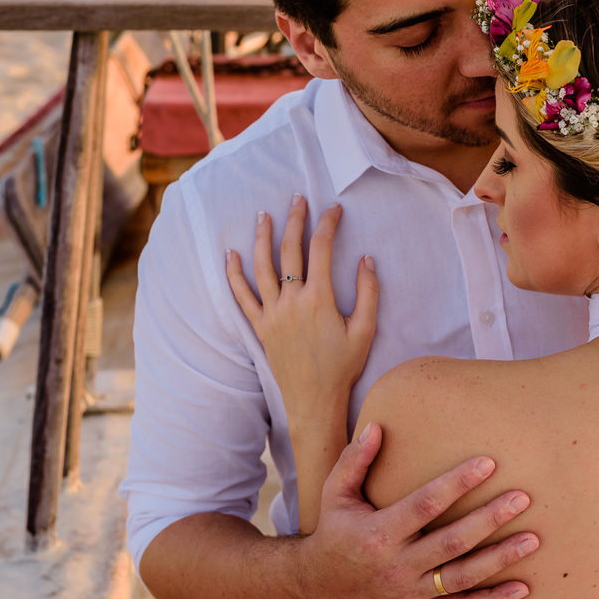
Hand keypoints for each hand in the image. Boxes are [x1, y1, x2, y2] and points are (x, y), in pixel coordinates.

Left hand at [226, 195, 378, 422]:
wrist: (314, 400)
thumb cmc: (343, 367)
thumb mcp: (365, 330)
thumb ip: (368, 292)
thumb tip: (366, 259)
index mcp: (319, 299)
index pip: (322, 249)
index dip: (328, 224)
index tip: (334, 210)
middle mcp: (292, 302)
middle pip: (290, 250)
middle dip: (295, 220)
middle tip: (298, 199)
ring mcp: (272, 314)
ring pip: (262, 267)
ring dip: (262, 238)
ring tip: (263, 215)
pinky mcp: (260, 327)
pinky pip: (242, 296)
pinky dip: (234, 275)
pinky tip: (230, 255)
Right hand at [304, 423, 539, 598]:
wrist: (318, 588)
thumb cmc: (334, 531)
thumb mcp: (334, 493)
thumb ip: (355, 460)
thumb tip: (378, 426)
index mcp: (378, 533)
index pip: (425, 505)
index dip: (457, 483)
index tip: (488, 463)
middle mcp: (397, 566)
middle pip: (452, 541)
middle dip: (490, 519)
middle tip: (522, 497)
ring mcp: (410, 592)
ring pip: (463, 577)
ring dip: (500, 559)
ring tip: (533, 539)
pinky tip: (522, 588)